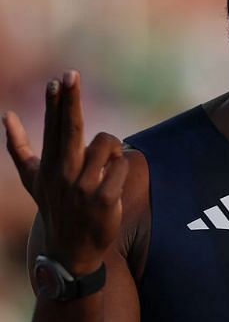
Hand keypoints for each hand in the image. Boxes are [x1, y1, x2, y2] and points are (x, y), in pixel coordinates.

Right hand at [3, 71, 128, 275]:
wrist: (71, 248)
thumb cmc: (55, 205)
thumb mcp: (32, 178)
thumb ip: (18, 147)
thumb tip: (5, 115)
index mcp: (48, 165)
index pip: (53, 128)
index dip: (55, 103)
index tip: (56, 80)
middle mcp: (63, 174)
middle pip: (71, 128)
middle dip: (70, 100)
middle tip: (70, 73)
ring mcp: (83, 187)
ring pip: (107, 145)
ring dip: (111, 151)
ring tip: (103, 170)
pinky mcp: (104, 198)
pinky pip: (122, 166)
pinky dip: (122, 168)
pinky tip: (113, 183)